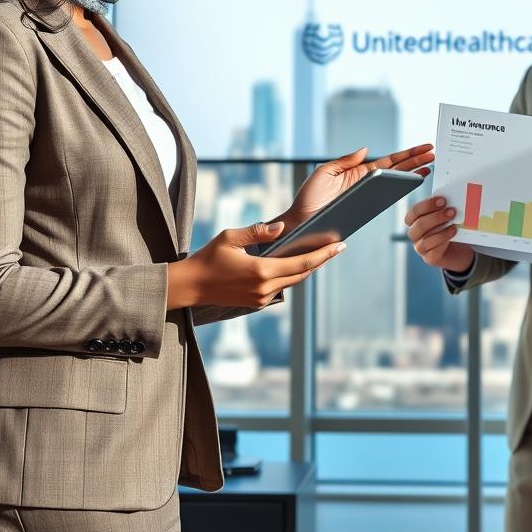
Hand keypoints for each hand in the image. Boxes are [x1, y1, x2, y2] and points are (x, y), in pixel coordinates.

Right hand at [167, 221, 345, 309]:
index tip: (341, 246)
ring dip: (307, 269)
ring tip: (321, 253)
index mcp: (261, 271)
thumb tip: (281, 228)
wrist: (190, 286)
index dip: (324, 255)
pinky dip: (291, 276)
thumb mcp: (230, 237)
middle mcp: (264, 288)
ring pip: (293, 282)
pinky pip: (281, 287)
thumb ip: (258, 231)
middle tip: (337, 246)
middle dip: (321, 260)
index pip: (302, 263)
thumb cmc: (208, 258)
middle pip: (303, 274)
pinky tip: (296, 264)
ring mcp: (261, 298)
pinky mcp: (256, 303)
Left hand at [286, 142, 434, 225]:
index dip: (407, 154)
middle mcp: (367, 184)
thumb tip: (366, 149)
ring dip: (412, 174)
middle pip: (397, 170)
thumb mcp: (325, 172)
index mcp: (359, 173)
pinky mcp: (365, 209)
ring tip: (429, 166)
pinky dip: (399, 191)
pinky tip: (411, 185)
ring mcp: (368, 197)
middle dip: (416, 161)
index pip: (389, 161)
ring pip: (394, 183)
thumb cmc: (309, 198)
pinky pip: (385, 198)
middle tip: (434, 153)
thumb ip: (346, 160)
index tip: (424, 147)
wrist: (300, 222)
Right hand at [404, 196, 475, 274]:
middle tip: (452, 211)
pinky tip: (453, 234)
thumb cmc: (448, 228)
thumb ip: (443, 209)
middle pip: (420, 225)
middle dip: (436, 217)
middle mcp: (415, 234)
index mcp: (415, 220)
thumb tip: (451, 200)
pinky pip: (433, 252)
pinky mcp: (429, 258)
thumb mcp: (445, 216)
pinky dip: (443, 242)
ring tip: (454, 225)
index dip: (428, 205)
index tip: (443, 200)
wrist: (457, 249)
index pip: (415, 211)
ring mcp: (420, 248)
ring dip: (442, 231)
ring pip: (425, 240)